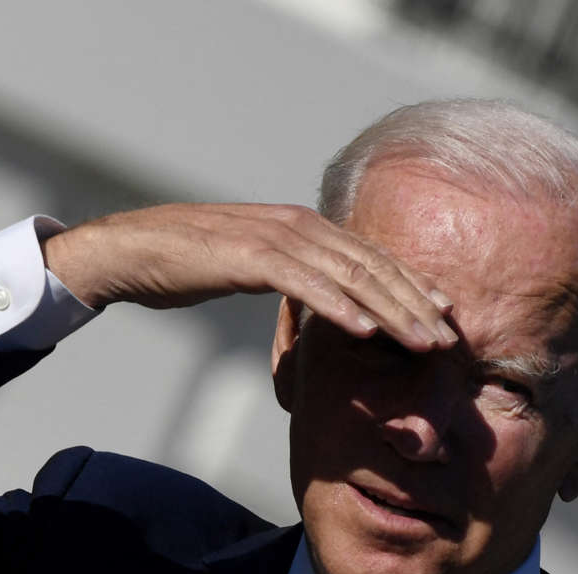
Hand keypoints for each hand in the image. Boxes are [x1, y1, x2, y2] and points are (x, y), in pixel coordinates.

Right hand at [42, 203, 456, 349]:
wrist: (129, 250)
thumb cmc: (185, 264)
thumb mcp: (247, 267)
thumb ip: (286, 275)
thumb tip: (312, 300)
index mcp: (301, 228)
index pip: (370, 257)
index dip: (411, 285)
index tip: (443, 315)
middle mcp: (296, 226)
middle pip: (371, 265)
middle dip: (414, 303)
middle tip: (448, 339)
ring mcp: (274, 238)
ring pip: (348, 275)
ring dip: (391, 310)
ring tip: (422, 342)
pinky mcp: (248, 256)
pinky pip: (304, 284)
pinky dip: (338, 308)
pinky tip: (365, 332)